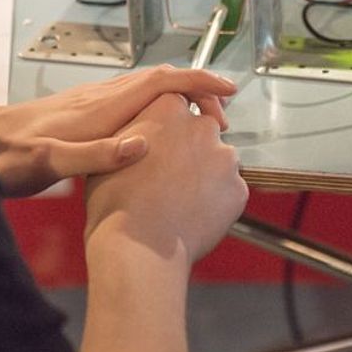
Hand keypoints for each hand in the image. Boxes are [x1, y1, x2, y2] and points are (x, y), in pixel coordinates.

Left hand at [0, 65, 237, 196]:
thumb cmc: (9, 157)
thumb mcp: (48, 163)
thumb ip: (94, 156)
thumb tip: (142, 145)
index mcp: (102, 106)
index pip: (161, 81)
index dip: (198, 83)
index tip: (228, 92)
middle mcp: (102, 97)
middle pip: (161, 80)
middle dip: (198, 90)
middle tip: (222, 118)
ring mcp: (93, 102)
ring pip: (148, 88)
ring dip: (180, 98)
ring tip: (201, 122)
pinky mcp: (85, 111)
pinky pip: (134, 99)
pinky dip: (159, 106)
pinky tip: (158, 129)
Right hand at [84, 93, 248, 267]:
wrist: (138, 246)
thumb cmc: (116, 202)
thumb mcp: (112, 150)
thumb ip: (136, 131)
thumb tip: (140, 134)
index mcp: (168, 110)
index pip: (179, 104)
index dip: (172, 126)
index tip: (167, 142)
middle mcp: (201, 127)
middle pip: (204, 131)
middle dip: (192, 148)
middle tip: (171, 175)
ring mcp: (225, 158)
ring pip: (220, 161)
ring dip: (207, 174)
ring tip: (181, 199)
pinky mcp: (239, 188)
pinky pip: (230, 190)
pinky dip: (218, 200)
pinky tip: (194, 214)